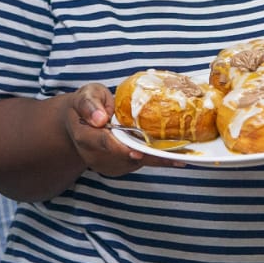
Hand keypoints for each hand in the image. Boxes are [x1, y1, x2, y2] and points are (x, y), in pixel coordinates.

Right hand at [64, 83, 182, 176]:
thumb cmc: (87, 104)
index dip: (121, 148)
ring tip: (182, 155)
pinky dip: (154, 158)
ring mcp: (106, 164)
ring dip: (156, 159)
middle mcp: (95, 155)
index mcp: (85, 136)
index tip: (137, 152)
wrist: (81, 122)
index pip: (104, 143)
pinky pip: (138, 164)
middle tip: (177, 157)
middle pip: (126, 157)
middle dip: (151, 156)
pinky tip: (173, 155)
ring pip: (135, 163)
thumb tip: (100, 118)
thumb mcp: (86, 95)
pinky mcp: (117, 167)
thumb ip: (90, 104)